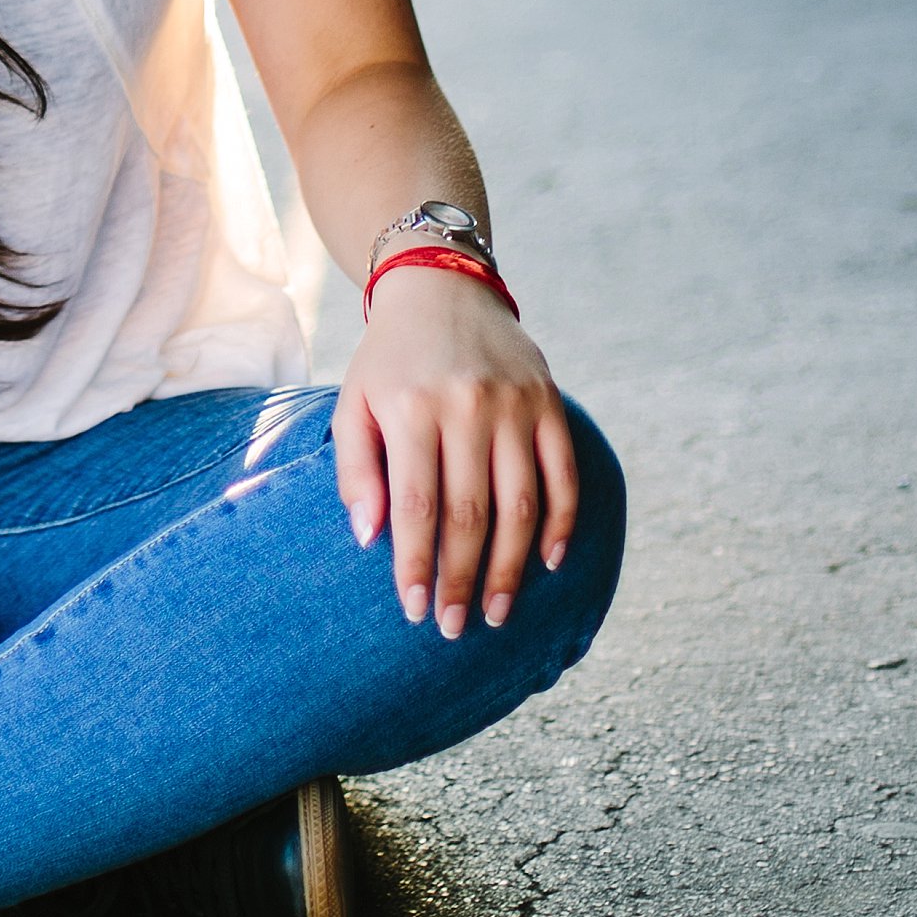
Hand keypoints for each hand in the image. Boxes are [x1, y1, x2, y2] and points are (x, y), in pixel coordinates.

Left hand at [331, 266, 578, 637]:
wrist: (441, 290)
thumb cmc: (388, 361)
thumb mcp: (352, 403)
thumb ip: (356, 469)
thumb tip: (370, 537)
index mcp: (412, 409)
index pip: (416, 506)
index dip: (416, 565)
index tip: (412, 611)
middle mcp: (468, 407)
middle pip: (471, 515)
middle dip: (463, 580)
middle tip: (454, 626)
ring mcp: (515, 405)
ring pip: (522, 505)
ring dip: (512, 568)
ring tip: (498, 612)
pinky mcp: (550, 403)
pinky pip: (563, 476)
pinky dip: (560, 524)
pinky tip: (547, 562)